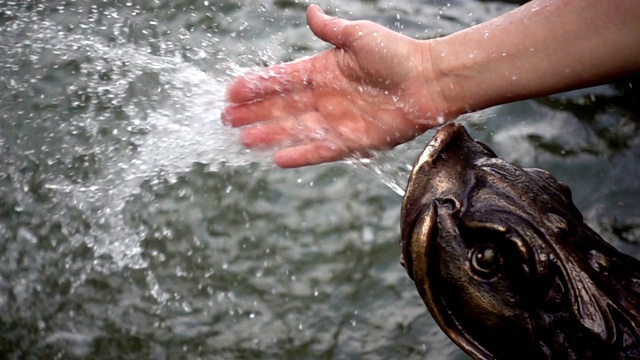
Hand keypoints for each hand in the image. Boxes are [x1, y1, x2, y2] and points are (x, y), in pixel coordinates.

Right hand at [222, 4, 446, 167]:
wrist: (430, 81)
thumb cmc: (397, 54)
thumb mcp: (359, 36)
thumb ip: (331, 30)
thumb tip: (309, 11)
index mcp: (323, 71)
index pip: (282, 79)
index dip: (258, 85)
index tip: (233, 90)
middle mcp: (325, 98)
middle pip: (282, 108)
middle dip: (254, 113)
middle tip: (227, 118)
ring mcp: (336, 121)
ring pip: (295, 130)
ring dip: (269, 134)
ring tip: (243, 139)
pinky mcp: (352, 142)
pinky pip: (320, 150)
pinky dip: (300, 154)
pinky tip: (278, 158)